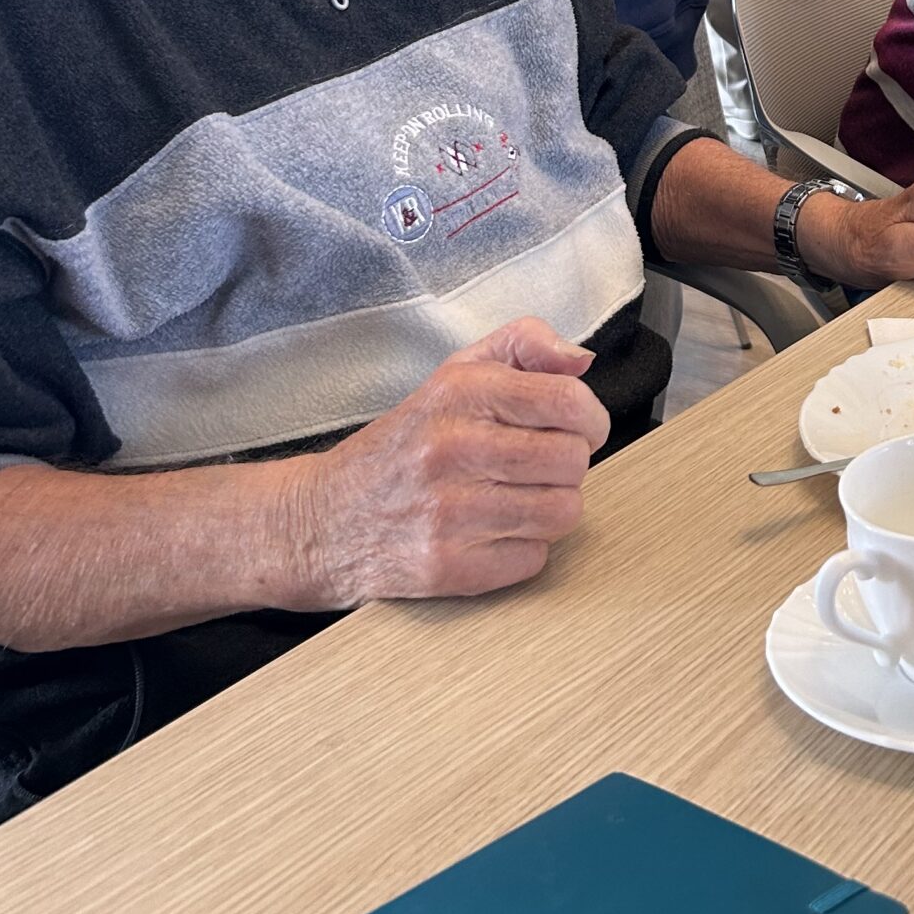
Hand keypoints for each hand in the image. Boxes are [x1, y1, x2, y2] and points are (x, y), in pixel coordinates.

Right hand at [288, 317, 607, 609]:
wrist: (323, 519)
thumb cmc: (405, 442)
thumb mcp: (455, 372)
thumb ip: (523, 346)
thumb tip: (581, 360)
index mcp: (460, 392)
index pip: (568, 400)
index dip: (590, 417)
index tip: (580, 426)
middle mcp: (452, 449)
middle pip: (573, 461)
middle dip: (569, 464)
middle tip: (539, 466)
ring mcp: (448, 513)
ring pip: (562, 512)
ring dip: (551, 508)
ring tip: (517, 498)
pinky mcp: (447, 567)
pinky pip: (533, 559)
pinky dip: (524, 549)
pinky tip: (493, 532)